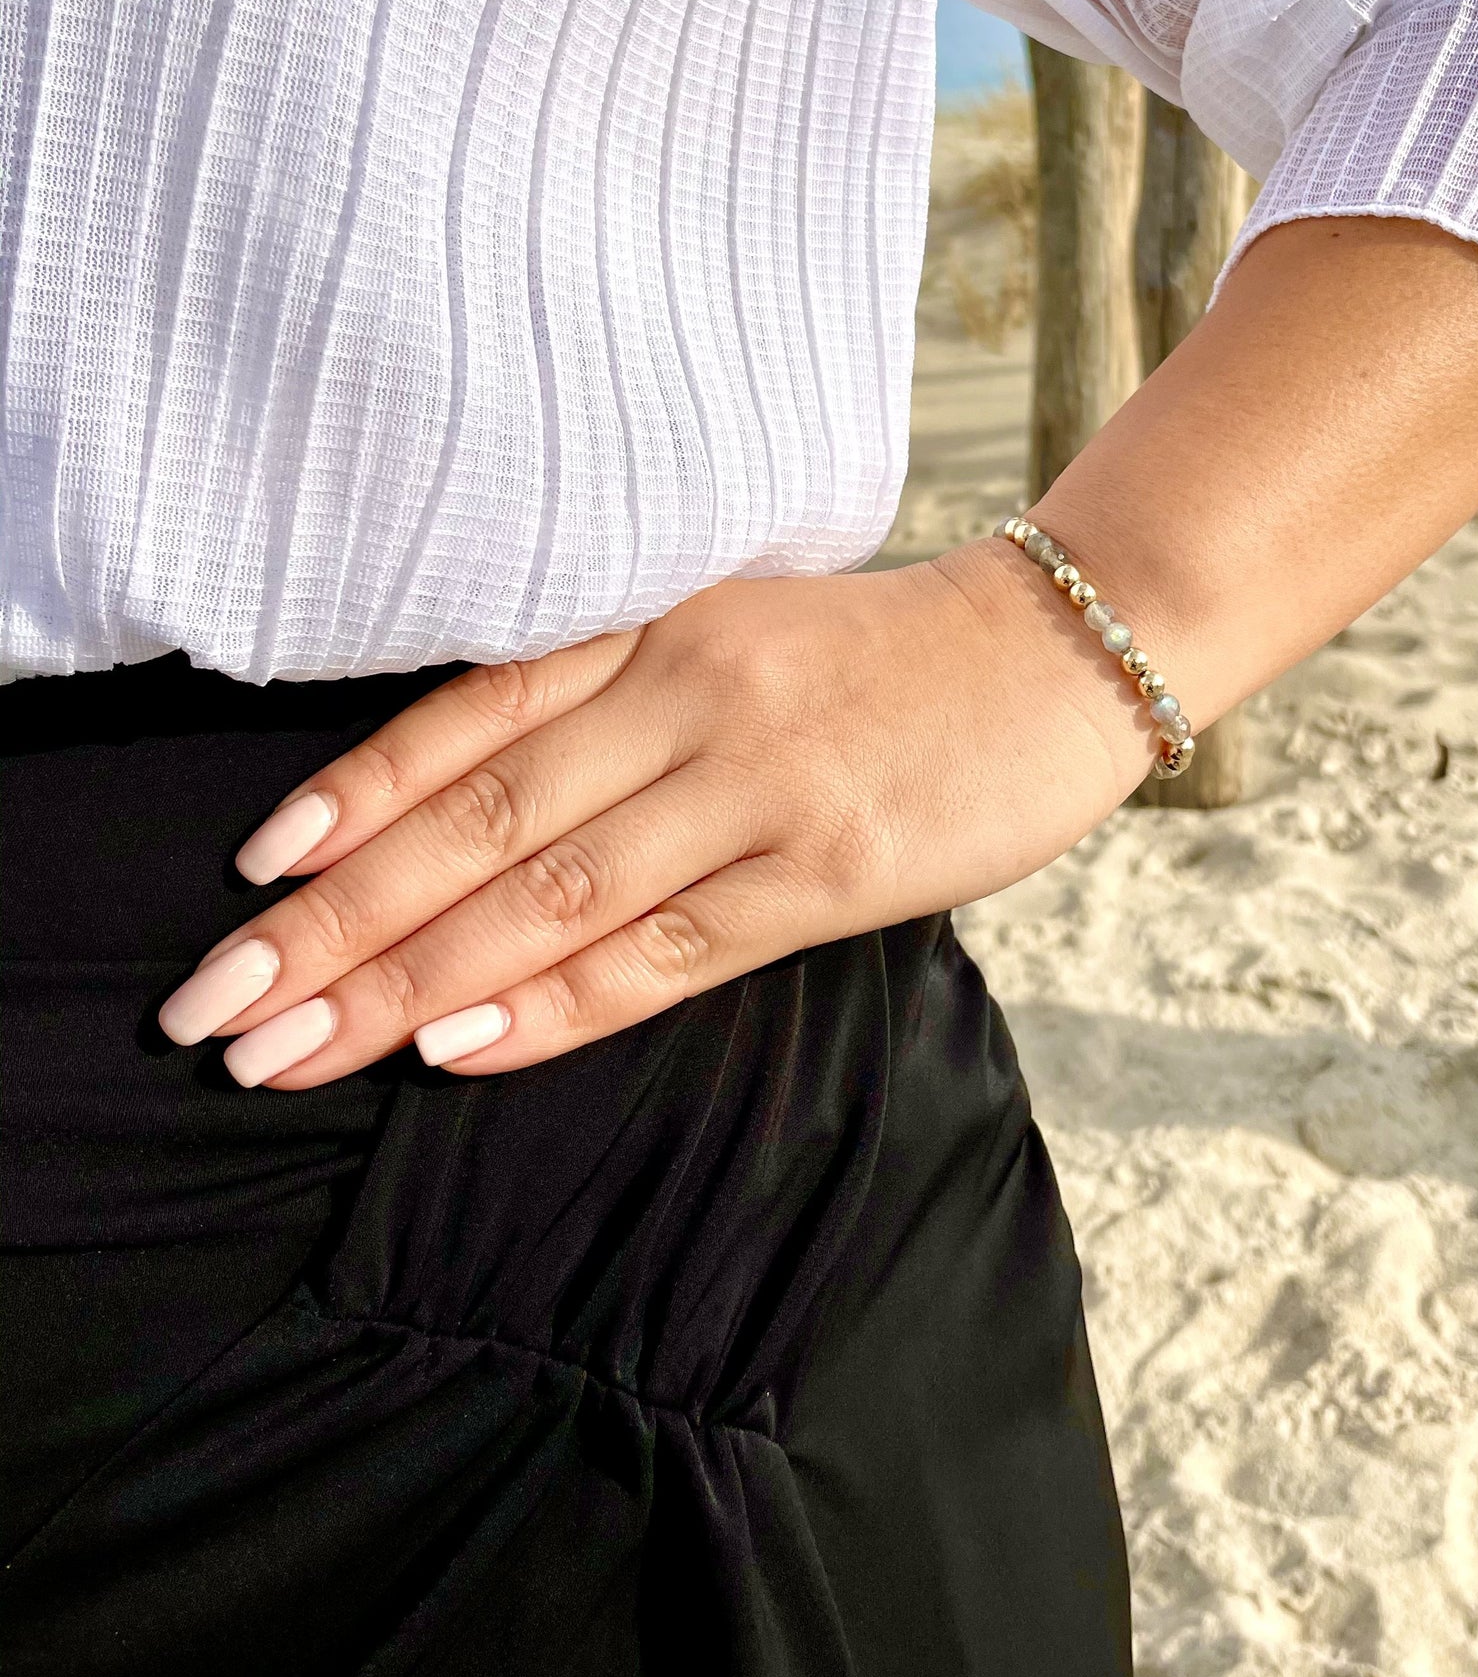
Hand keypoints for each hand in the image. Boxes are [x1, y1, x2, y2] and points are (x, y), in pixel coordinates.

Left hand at [156, 541, 1167, 1087]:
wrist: (1062, 644)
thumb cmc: (882, 655)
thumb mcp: (734, 630)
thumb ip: (613, 702)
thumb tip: (462, 810)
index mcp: (655, 625)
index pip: (469, 719)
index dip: (350, 797)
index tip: (249, 877)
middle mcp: (689, 694)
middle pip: (478, 818)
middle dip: (336, 921)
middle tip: (217, 1006)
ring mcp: (758, 783)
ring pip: (550, 892)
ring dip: (409, 982)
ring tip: (294, 1051)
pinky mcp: (831, 870)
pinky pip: (666, 951)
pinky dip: (555, 1004)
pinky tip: (461, 1050)